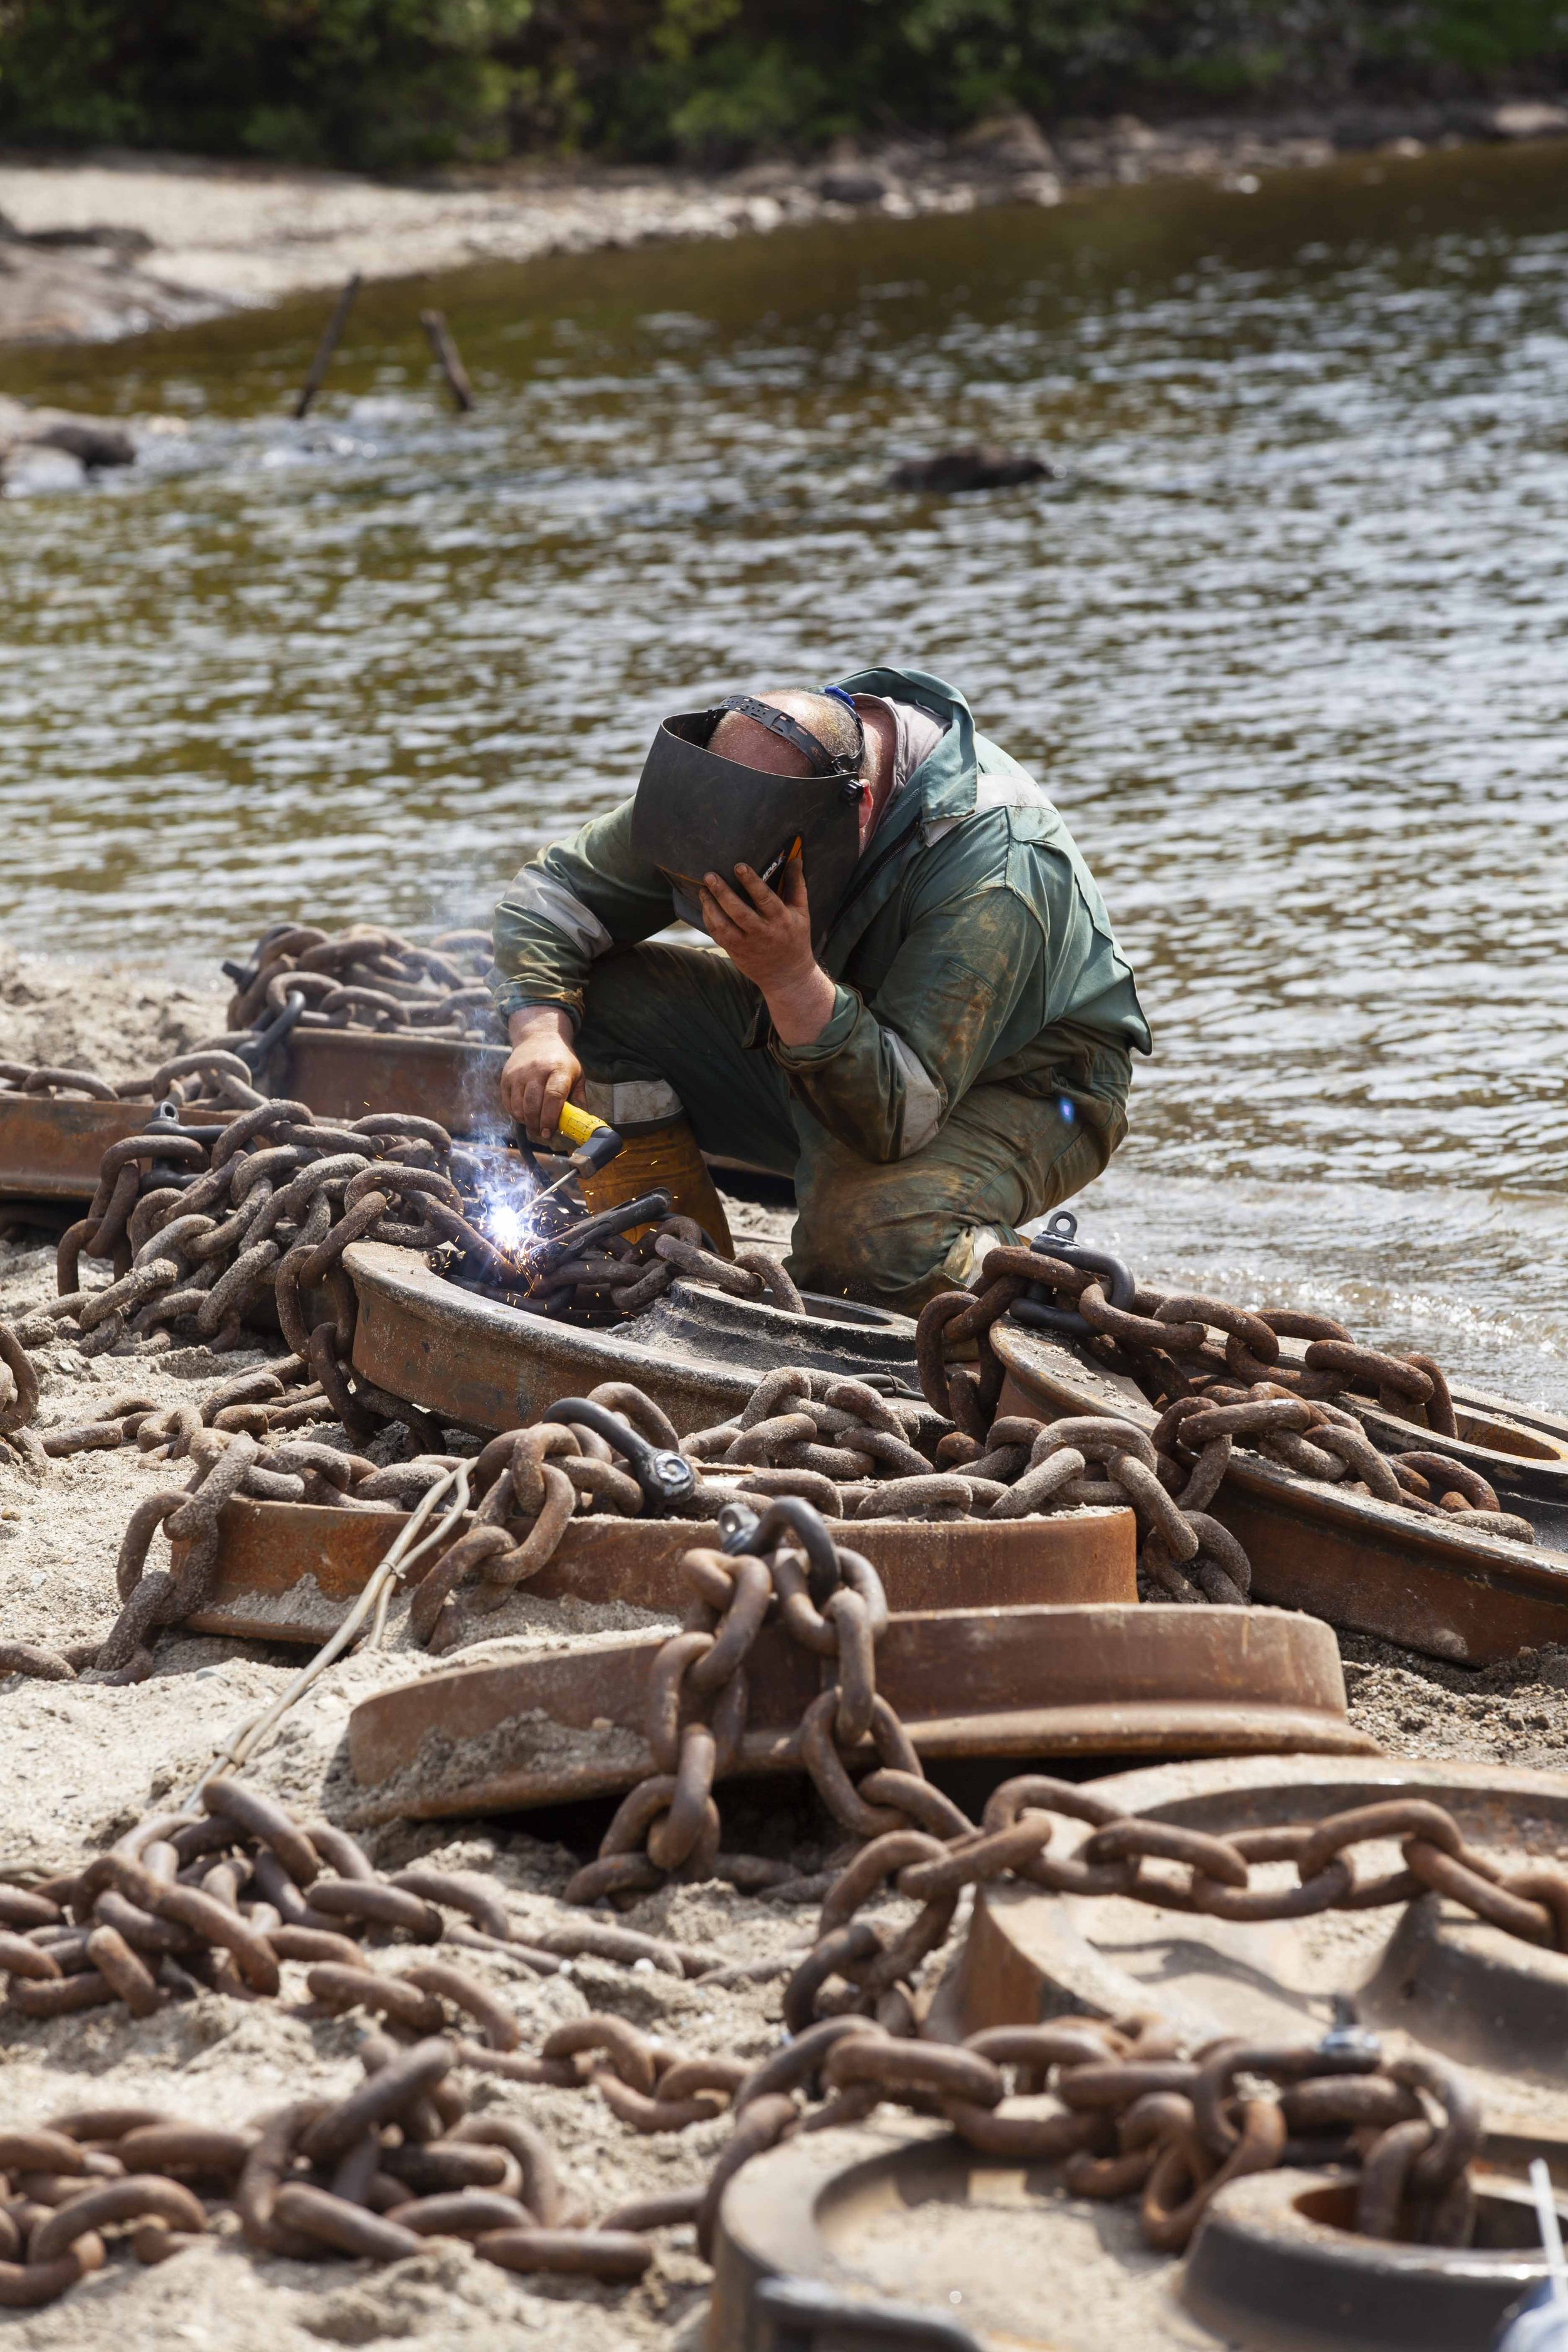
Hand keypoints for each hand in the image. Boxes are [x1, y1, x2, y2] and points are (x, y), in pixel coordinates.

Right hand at [499, 1005, 581, 1139]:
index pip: (553, 1097)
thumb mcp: (577, 1076)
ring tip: (535, 1124)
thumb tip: (581, 1126)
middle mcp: (536, 1070)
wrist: (539, 1038)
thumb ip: (579, 1101)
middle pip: (533, 1105)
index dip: (551, 1118)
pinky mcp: (506, 1077)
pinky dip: (516, 1114)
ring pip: (518, 1107)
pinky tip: (525, 1114)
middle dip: (537, 1125)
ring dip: (526, 1121)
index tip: (550, 1132)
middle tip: (543, 1133)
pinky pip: (508, 1103)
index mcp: (558, 1070)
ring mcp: (519, 1073)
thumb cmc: (561, 1061)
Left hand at [699, 854, 835, 1046]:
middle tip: (710, 875)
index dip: (751, 882)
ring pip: (724, 925)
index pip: (765, 899)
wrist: (787, 976)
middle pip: (739, 912)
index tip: (739, 866)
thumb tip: (795, 858)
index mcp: (781, 920)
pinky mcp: (735, 951)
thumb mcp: (801, 913)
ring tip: (703, 889)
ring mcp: (746, 944)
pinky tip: (705, 905)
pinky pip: (718, 935)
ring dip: (710, 907)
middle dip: (722, 893)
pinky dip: (709, 919)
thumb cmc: (795, 939)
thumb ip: (797, 885)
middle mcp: (763, 933)